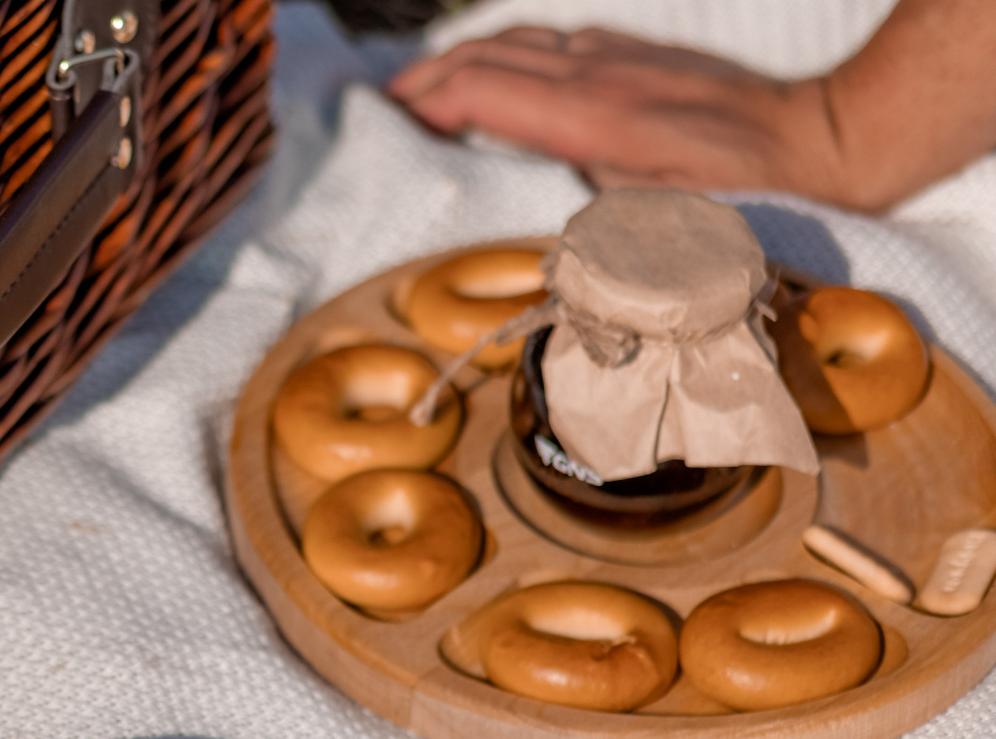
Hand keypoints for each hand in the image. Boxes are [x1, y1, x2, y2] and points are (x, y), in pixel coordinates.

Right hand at [388, 29, 865, 207]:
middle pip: (483, 57)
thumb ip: (579, 218)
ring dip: (459, 65)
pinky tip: (494, 85)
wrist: (827, 145)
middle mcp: (598, 73)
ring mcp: (619, 57)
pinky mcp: (638, 56)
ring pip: (514, 42)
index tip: (381, 134)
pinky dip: (505, 61)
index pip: (478, 87)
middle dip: (421, 84)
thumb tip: (517, 229)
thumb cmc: (744, 201)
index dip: (419, 106)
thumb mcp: (655, 227)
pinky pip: (551, 44)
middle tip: (378, 121)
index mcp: (592, 116)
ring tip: (419, 101)